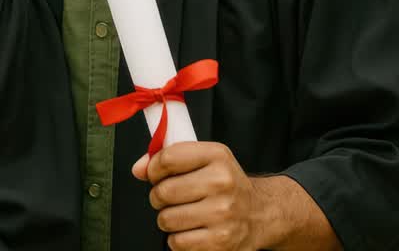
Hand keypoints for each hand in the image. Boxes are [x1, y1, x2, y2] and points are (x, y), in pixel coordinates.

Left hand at [133, 142, 263, 250]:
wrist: (260, 215)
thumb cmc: (225, 187)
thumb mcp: (204, 160)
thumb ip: (168, 159)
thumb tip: (138, 169)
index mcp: (217, 156)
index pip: (167, 158)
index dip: (153, 169)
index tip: (156, 175)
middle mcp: (222, 183)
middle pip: (163, 191)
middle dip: (159, 197)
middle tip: (171, 199)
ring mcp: (223, 214)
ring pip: (166, 219)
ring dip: (168, 219)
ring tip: (185, 215)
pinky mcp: (220, 242)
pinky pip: (177, 242)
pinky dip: (179, 239)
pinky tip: (193, 230)